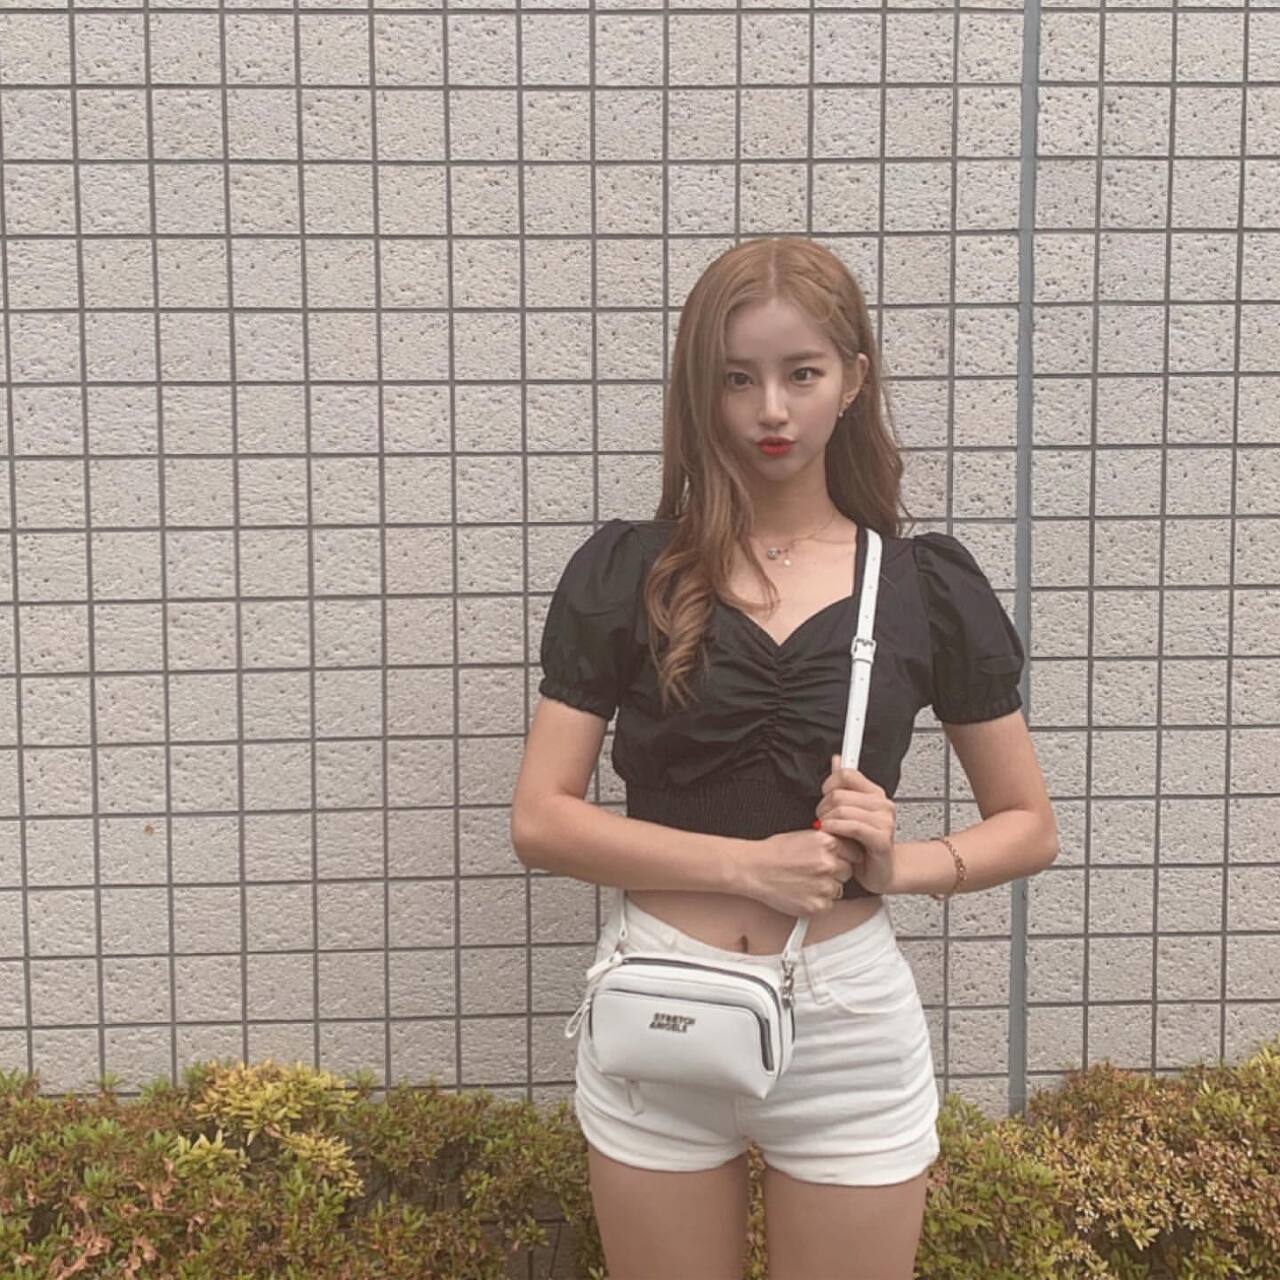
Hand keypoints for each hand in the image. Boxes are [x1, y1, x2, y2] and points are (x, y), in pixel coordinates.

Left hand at [815, 754, 898, 894]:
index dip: (829, 783)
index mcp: (875, 794)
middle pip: (839, 793)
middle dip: (823, 807)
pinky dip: (836, 829)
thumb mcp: (851, 811)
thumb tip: (837, 760)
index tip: (825, 793)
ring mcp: (884, 821)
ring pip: (842, 809)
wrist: (881, 871)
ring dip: (827, 821)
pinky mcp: (881, 839)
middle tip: (823, 818)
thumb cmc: (864, 844)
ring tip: (827, 829)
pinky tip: (832, 834)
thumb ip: (844, 785)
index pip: (847, 774)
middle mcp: (882, 805)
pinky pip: (851, 826)